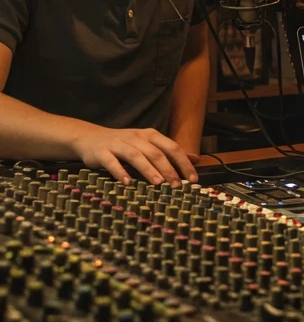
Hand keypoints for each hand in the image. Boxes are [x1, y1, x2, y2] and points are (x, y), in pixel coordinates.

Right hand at [70, 123, 198, 187]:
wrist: (89, 138)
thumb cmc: (124, 145)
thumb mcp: (148, 145)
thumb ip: (170, 152)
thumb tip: (196, 159)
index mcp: (150, 135)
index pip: (172, 147)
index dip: (183, 163)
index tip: (193, 179)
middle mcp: (136, 137)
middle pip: (156, 153)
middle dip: (169, 169)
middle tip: (178, 186)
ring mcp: (118, 144)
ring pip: (136, 156)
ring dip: (148, 170)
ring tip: (158, 184)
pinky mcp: (102, 152)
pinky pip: (112, 162)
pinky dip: (120, 172)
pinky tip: (128, 183)